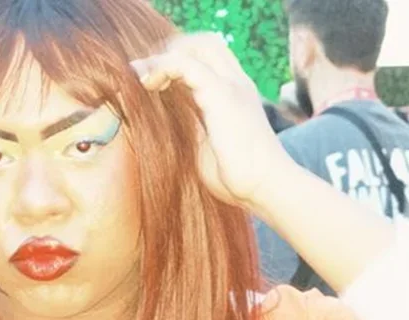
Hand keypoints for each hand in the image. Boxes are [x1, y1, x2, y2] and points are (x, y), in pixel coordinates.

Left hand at [131, 34, 299, 215]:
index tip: (151, 82)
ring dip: (163, 57)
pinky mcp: (221, 95)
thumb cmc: (237, 178)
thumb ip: (193, 126)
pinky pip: (186, 64)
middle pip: (203, 42)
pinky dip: (163, 67)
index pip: (207, 58)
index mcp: (234, 93)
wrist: (265, 187)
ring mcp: (230, 85)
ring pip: (195, 46)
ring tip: (143, 79)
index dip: (177, 60)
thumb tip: (168, 120)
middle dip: (169, 51)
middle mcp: (235, 82)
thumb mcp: (207, 145)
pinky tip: (150, 83)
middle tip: (145, 76)